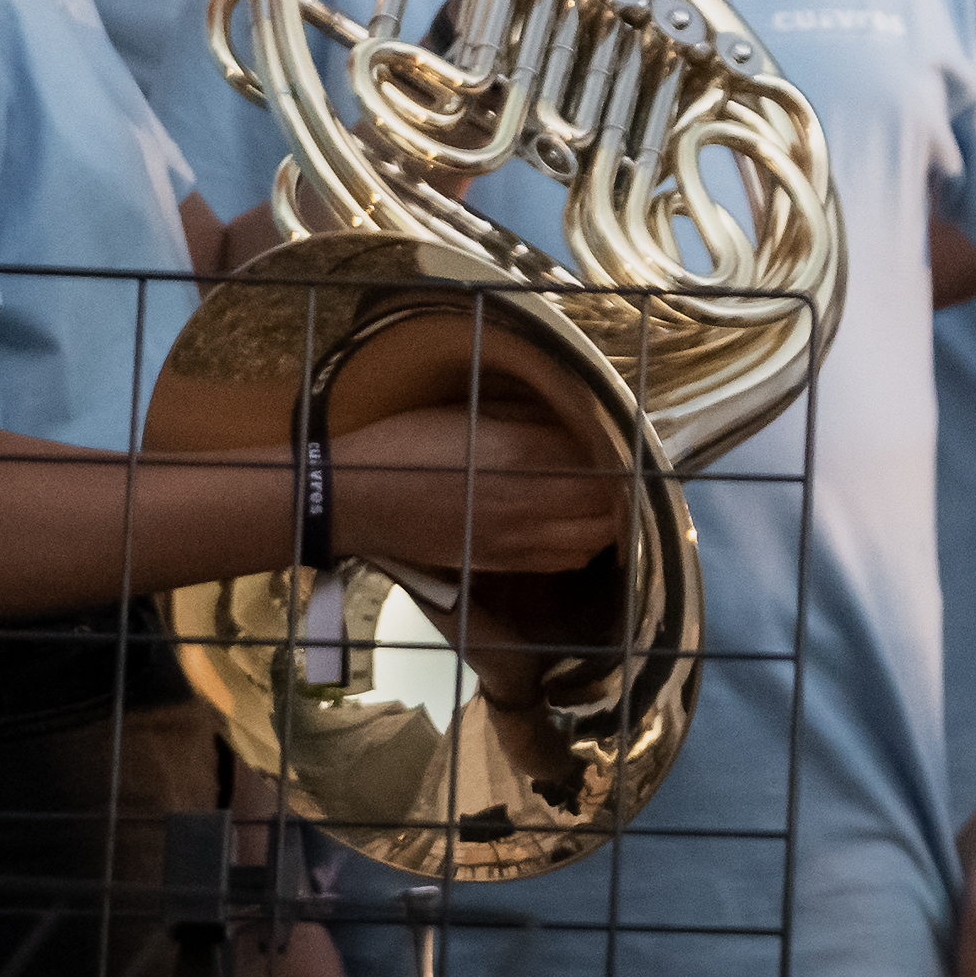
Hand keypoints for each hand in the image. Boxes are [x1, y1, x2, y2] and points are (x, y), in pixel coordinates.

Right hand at [320, 402, 631, 575]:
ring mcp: (516, 540)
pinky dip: (584, 544)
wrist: (350, 501)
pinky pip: (564, 560)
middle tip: (620, 470)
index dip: (621, 453)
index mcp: (520, 456)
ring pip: (594, 539)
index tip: (625, 440)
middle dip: (623, 489)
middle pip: (608, 505)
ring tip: (604, 499)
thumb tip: (574, 418)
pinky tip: (575, 526)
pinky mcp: (501, 563)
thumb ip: (527, 416)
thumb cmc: (404, 445)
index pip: (600, 459)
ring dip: (609, 519)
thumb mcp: (468, 413)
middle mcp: (528, 503)